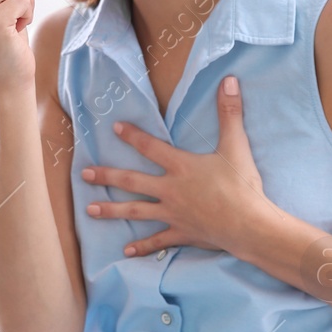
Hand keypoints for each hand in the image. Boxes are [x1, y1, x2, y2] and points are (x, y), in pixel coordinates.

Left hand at [82, 75, 274, 257]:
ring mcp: (172, 213)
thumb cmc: (241, 185)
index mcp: (180, 167)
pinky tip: (126, 251)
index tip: (114, 128)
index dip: (132, 136)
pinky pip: (157, 240)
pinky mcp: (180, 233)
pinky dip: (142, 246)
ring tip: (90, 210)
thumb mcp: (236, 145)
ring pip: (135, 211)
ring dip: (111, 210)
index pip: (150, 147)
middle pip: (131, 181)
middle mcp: (170, 190)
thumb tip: (230, 81)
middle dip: (107, 176)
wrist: (247, 225)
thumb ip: (230, 113)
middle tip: (84, 174)